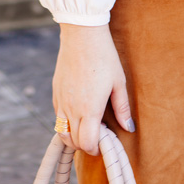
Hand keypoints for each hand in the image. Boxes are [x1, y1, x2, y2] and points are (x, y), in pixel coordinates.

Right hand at [53, 23, 134, 154]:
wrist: (82, 34)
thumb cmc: (104, 56)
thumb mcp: (118, 82)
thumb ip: (122, 108)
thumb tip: (129, 127)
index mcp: (89, 108)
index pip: (87, 143)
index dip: (96, 148)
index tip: (104, 142)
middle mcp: (71, 108)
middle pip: (73, 141)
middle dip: (86, 144)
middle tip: (98, 135)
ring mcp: (60, 100)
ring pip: (62, 132)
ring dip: (73, 136)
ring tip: (87, 127)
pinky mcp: (55, 92)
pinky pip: (57, 116)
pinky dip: (66, 122)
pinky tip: (78, 113)